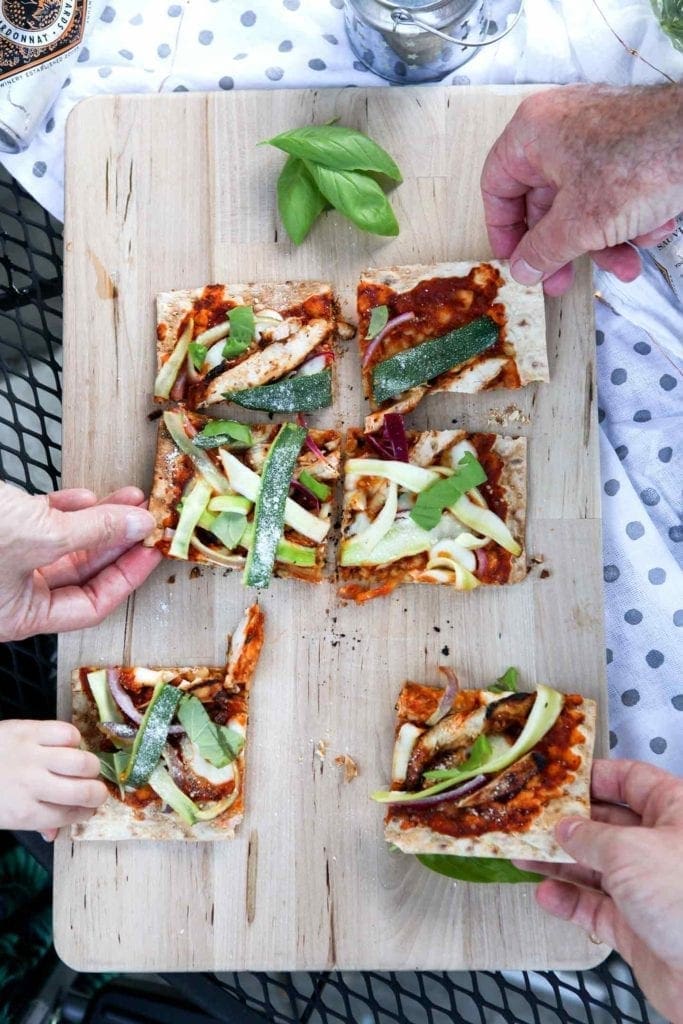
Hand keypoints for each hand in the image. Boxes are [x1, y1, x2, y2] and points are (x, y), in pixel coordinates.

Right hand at [0, 482, 160, 641]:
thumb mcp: (41, 536)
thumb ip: (94, 531)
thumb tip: (138, 525)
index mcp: (21, 616)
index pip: (90, 606)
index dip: (127, 577)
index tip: (152, 552)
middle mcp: (14, 593)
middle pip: (81, 573)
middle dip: (117, 542)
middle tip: (146, 522)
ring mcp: (6, 561)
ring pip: (64, 544)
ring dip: (97, 520)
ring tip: (130, 502)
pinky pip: (41, 522)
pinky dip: (65, 509)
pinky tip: (87, 497)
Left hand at [0, 719, 107, 840]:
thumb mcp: (3, 818)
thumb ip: (33, 825)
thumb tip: (55, 833)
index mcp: (25, 813)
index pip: (71, 815)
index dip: (86, 812)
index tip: (89, 808)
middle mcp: (32, 786)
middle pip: (84, 791)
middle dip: (98, 793)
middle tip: (95, 789)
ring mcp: (32, 756)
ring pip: (81, 761)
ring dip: (90, 766)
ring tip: (85, 767)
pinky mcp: (30, 730)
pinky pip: (68, 733)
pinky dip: (74, 740)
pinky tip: (67, 746)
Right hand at [481, 84, 682, 294]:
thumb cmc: (643, 160)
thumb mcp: (579, 223)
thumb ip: (542, 251)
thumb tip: (523, 268)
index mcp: (532, 133)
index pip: (497, 186)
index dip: (503, 231)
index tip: (515, 260)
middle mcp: (560, 128)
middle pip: (544, 202)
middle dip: (563, 247)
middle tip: (561, 280)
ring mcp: (596, 134)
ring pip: (582, 202)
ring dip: (603, 242)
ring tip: (625, 266)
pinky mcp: (628, 144)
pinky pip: (612, 190)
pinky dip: (628, 218)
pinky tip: (651, 232)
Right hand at [515, 759, 682, 1023]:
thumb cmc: (682, 896)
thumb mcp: (628, 851)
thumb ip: (589, 836)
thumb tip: (564, 828)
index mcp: (676, 813)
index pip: (633, 780)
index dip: (596, 777)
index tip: (559, 779)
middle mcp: (664, 847)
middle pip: (609, 824)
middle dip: (569, 824)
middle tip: (532, 820)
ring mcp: (650, 889)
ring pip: (598, 867)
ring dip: (560, 863)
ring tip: (524, 855)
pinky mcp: (638, 927)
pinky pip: (596, 906)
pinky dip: (570, 901)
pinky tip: (547, 894)